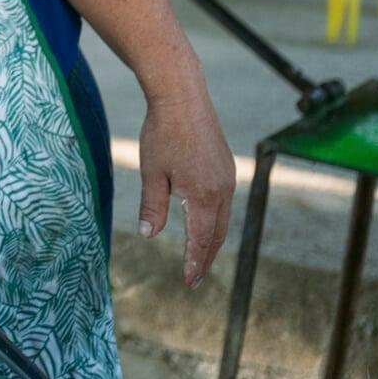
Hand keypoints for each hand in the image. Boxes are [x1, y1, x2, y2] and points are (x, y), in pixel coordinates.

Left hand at [136, 86, 236, 289]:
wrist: (183, 97)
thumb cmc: (162, 133)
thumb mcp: (152, 172)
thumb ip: (152, 206)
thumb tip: (149, 235)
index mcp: (204, 195)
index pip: (201, 240)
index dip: (195, 262)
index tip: (188, 282)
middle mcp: (223, 190)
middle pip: (216, 234)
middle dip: (206, 257)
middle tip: (194, 277)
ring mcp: (228, 177)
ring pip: (223, 219)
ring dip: (211, 239)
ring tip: (200, 256)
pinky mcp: (226, 166)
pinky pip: (224, 202)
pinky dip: (215, 219)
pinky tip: (204, 222)